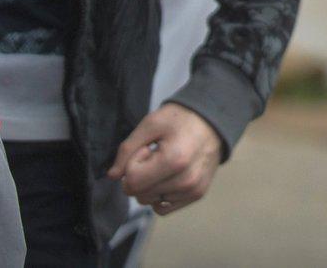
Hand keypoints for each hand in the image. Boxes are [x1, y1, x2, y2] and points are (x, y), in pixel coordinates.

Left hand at [108, 102, 223, 215]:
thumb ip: (127, 149)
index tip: (146, 148)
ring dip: (149, 185)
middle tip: (154, 155)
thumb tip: (113, 176)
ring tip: (163, 164)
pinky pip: (163, 208)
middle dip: (139, 175)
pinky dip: (159, 195)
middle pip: (140, 194)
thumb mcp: (150, 123)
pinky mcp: (196, 195)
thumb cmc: (180, 119)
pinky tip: (167, 176)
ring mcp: (193, 190)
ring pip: (150, 202)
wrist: (213, 120)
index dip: (132, 163)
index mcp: (175, 160)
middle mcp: (186, 181)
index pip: (133, 181)